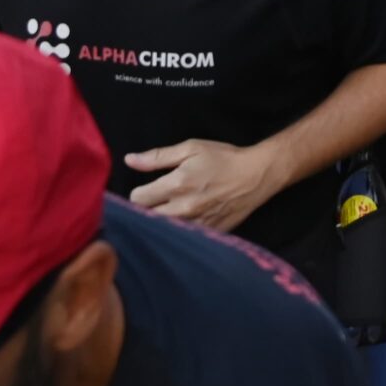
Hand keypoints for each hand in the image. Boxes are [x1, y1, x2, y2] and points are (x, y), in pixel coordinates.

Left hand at [124, 138, 286, 230]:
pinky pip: (183, 237)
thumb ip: (157, 156)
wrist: (256, 176)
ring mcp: (196, 224)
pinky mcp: (207, 233)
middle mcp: (183, 208)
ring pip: (163, 230)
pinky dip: (178, 230)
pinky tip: (184, 220)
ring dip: (160, 222)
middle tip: (156, 201)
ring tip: (169, 210)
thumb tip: (129, 160)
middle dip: (147, 209)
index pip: (138, 199)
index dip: (138, 193)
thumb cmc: (223, 158)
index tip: (146, 189)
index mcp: (177, 184)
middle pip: (146, 218)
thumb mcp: (191, 148)